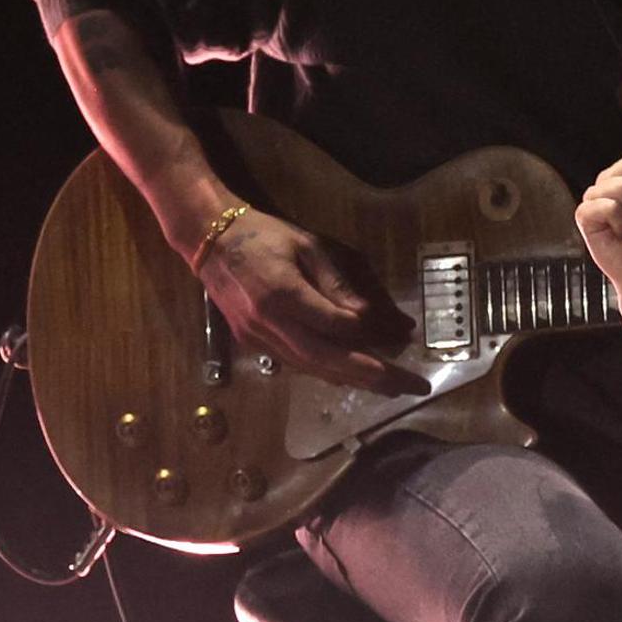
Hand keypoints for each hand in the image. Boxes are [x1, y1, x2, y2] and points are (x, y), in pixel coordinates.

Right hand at [197, 209, 427, 395]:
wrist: (209, 241)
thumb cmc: (266, 235)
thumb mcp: (310, 246)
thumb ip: (340, 283)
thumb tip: (375, 316)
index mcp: (282, 294)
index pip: (335, 325)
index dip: (369, 332)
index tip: (403, 335)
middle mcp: (268, 323)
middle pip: (327, 359)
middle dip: (373, 376)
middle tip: (412, 386)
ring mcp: (257, 338)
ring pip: (312, 368)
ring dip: (354, 380)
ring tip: (392, 386)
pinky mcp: (253, 344)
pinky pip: (297, 364)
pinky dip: (328, 372)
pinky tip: (354, 377)